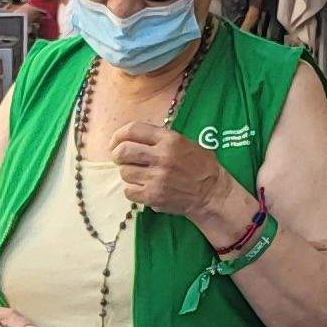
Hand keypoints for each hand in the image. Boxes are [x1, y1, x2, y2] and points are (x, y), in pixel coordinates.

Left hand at [110, 123, 237, 227]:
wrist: (211, 193)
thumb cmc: (199, 166)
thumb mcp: (184, 142)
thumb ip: (160, 139)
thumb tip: (132, 138)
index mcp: (169, 139)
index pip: (133, 130)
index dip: (118, 135)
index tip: (115, 142)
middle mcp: (162, 156)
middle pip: (123, 151)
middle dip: (117, 155)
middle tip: (120, 159)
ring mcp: (157, 177)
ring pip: (124, 172)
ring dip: (127, 173)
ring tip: (137, 175)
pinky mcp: (154, 196)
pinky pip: (128, 191)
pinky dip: (131, 190)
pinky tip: (141, 188)